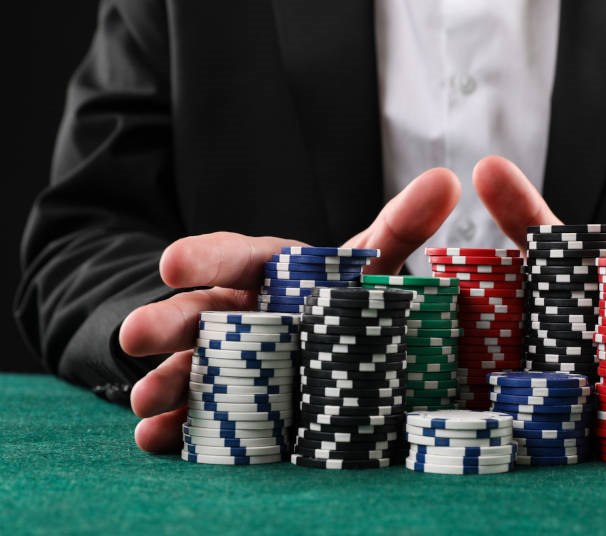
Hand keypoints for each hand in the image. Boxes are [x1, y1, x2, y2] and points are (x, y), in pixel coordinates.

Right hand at [122, 169, 460, 452]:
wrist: (336, 340)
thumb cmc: (345, 292)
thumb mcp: (373, 260)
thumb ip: (403, 225)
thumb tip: (447, 180)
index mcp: (268, 272)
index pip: (232, 256)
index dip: (204, 258)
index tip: (174, 261)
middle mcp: (240, 313)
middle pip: (200, 314)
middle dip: (168, 323)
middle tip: (136, 335)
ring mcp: (228, 360)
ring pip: (191, 366)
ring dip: (166, 382)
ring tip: (145, 400)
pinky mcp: (229, 404)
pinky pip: (199, 415)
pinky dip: (176, 428)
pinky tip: (157, 439)